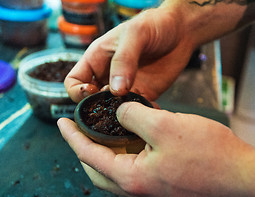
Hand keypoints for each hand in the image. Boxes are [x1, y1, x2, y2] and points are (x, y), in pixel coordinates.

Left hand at [57, 102, 254, 196]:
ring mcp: (155, 192)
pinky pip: (140, 170)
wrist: (243, 178)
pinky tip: (140, 137)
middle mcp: (140, 191)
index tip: (61, 122)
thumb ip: (133, 116)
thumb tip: (121, 112)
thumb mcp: (164, 126)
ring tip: (110, 130)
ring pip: (121, 170)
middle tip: (83, 129)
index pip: (89, 157)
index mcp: (132, 179)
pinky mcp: (169, 187)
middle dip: (87, 148)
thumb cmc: (207, 154)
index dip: (73, 137)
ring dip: (112, 151)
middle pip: (100, 170)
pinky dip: (132, 153)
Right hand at [65, 7, 194, 102]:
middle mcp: (108, 76)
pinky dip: (141, 114)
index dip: (77, 91)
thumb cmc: (153, 25)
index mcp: (97, 59)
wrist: (181, 31)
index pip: (74, 82)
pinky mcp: (145, 94)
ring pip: (114, 109)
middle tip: (117, 103)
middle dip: (100, 107)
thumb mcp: (134, 35)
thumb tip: (115, 90)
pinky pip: (137, 110)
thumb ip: (123, 61)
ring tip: (134, 109)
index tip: (92, 92)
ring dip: (121, 114)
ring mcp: (126, 87)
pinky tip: (149, 110)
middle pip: (92, 100)